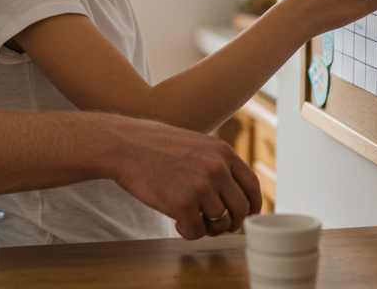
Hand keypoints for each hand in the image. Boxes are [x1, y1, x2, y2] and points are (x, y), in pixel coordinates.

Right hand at [106, 116, 261, 238]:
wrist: (123, 145)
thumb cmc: (154, 145)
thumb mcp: (196, 144)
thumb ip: (217, 163)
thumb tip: (233, 193)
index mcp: (223, 152)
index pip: (252, 185)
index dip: (252, 206)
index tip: (246, 216)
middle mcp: (217, 168)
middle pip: (241, 209)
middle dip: (231, 223)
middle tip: (216, 225)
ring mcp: (201, 186)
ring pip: (220, 223)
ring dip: (207, 227)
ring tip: (189, 218)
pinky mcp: (182, 204)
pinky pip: (197, 232)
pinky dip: (189, 233)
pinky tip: (176, 222)